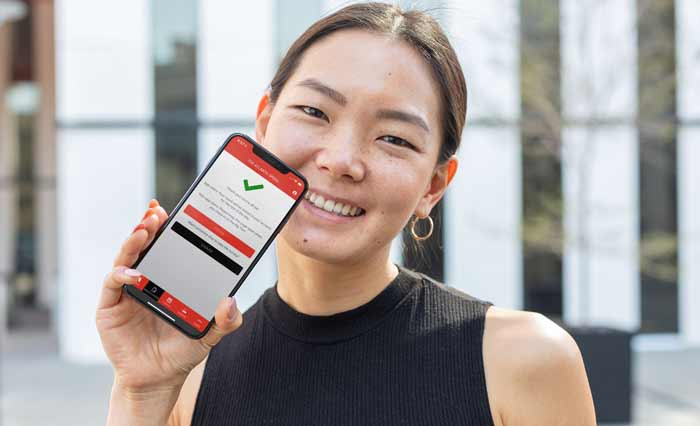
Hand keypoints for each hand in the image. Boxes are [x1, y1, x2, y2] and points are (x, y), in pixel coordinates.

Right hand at [96, 199, 242, 392]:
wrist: (157, 379)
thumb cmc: (181, 351)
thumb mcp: (209, 335)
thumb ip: (225, 321)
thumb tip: (230, 301)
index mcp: (168, 278)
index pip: (167, 246)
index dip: (168, 227)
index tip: (174, 211)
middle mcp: (146, 279)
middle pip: (145, 245)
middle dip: (149, 225)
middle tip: (156, 213)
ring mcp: (126, 291)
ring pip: (126, 257)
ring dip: (134, 240)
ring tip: (144, 228)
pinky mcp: (110, 306)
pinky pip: (112, 283)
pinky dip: (122, 274)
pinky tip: (134, 273)